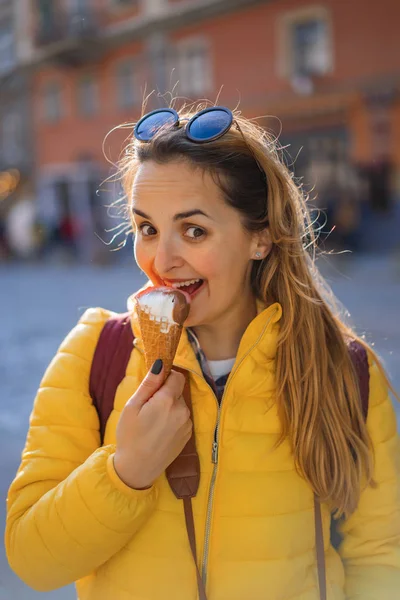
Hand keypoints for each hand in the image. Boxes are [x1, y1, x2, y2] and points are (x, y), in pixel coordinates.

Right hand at [113, 360, 191, 489]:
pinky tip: (160, 431)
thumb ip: (149, 384)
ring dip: (170, 407)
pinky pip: (182, 418)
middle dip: (165, 394)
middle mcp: (182, 411)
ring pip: (180, 404)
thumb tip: (161, 363)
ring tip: (153, 422)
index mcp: (167, 401)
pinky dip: (174, 419)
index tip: (154, 387)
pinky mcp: (188, 434)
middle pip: (178, 391)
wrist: (137, 468)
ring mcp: (187, 424)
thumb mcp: (133, 406)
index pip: (177, 376)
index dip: (166, 378)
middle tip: (148, 409)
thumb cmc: (130, 436)